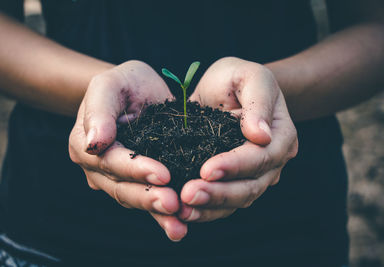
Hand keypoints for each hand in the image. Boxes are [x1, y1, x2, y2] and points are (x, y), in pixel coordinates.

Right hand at [69, 60, 186, 240]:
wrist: (138, 91)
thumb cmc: (123, 83)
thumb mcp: (109, 84)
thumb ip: (99, 109)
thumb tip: (94, 143)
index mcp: (86, 145)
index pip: (109, 161)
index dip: (135, 169)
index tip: (162, 173)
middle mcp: (98, 168)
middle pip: (121, 187)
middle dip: (148, 196)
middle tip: (173, 204)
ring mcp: (117, 178)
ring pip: (135, 199)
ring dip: (156, 212)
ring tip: (180, 222)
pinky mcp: (139, 182)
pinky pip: (149, 199)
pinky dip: (162, 215)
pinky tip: (181, 226)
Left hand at [179, 57, 297, 221]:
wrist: (227, 91)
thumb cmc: (238, 78)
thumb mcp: (250, 76)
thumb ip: (258, 101)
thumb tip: (261, 135)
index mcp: (280, 135)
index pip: (260, 157)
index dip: (234, 165)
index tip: (206, 169)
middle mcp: (272, 161)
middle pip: (250, 186)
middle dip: (219, 193)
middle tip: (188, 195)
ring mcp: (255, 175)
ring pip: (237, 201)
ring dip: (210, 208)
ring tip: (183, 210)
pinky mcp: (235, 182)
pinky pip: (224, 203)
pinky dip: (206, 210)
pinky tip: (184, 213)